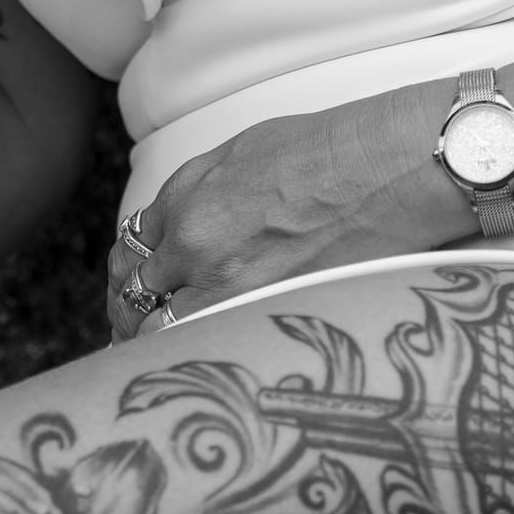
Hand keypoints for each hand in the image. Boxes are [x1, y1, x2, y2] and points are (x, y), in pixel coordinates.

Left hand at [105, 93, 458, 342]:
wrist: (382, 169)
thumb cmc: (325, 149)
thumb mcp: (241, 149)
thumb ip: (196, 188)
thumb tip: (175, 218)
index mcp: (186, 200)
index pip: (133, 246)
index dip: (132, 267)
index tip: (136, 281)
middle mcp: (196, 247)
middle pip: (136, 296)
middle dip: (132, 310)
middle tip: (135, 325)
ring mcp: (230, 289)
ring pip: (163, 334)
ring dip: (156, 342)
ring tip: (157, 355)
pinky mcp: (265, 317)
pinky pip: (210, 348)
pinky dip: (197, 356)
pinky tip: (196, 364)